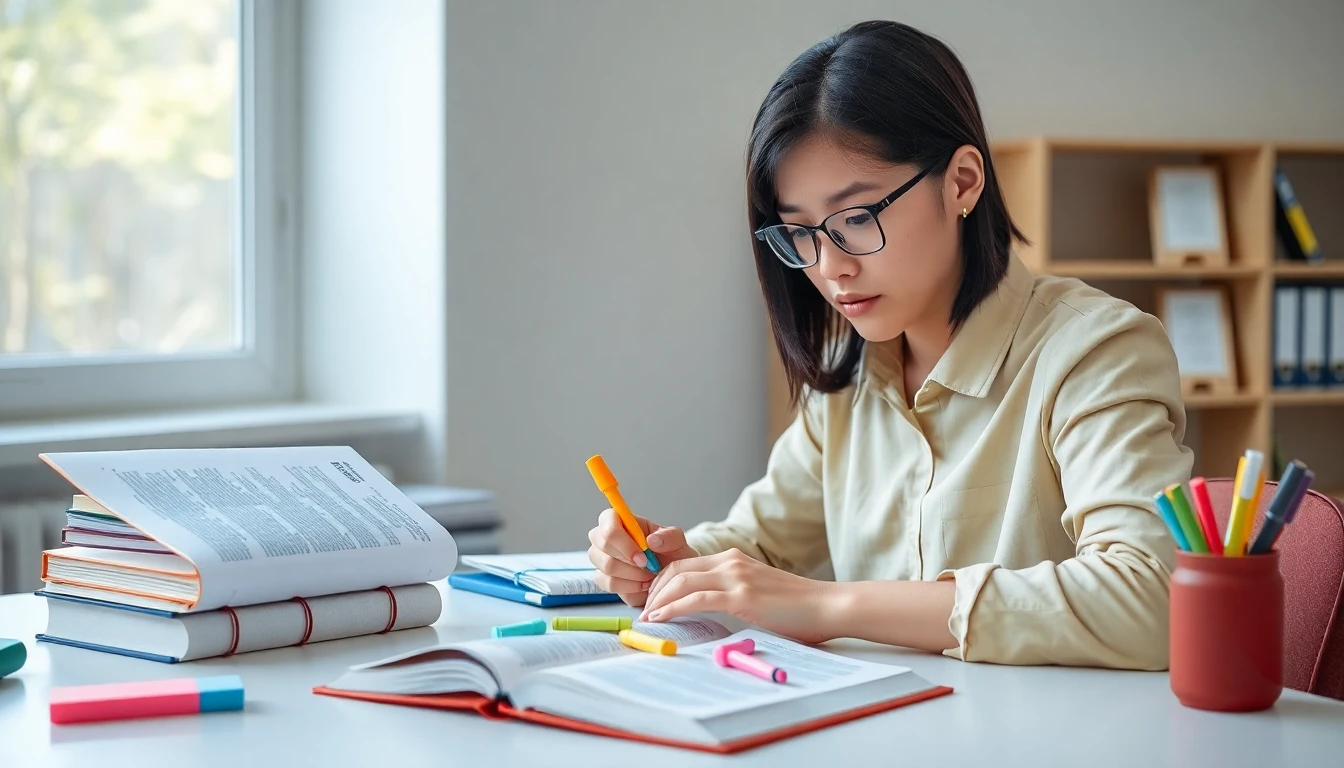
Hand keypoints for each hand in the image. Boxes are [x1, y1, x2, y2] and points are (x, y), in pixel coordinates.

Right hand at [586, 509, 697, 606]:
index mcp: (622, 521)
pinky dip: (630, 587)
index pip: (608, 520)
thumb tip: (651, 540)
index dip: (621, 537)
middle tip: (649, 566)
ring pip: (607, 567)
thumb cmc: (670, 556)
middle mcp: (606, 538)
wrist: (671, 579)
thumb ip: (669, 537)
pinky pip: (610, 584)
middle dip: (628, 559)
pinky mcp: (604, 579)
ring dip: (633, 575)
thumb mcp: (677, 542)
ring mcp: (602, 559)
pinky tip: (643, 585)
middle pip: (602, 545)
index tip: (642, 552)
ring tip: (649, 575)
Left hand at [639, 549, 837, 644]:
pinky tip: (661, 618)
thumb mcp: (758, 593)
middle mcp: (730, 562)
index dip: (661, 582)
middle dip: (653, 590)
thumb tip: (708, 612)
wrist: (828, 606)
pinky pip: (696, 599)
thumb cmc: (798, 607)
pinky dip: (672, 608)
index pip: (684, 564)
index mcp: (733, 559)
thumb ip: (734, 595)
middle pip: (676, 569)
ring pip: (681, 581)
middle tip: (644, 611)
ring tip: (648, 618)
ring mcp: (736, 577)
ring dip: (658, 600)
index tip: (652, 601)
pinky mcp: (742, 596)